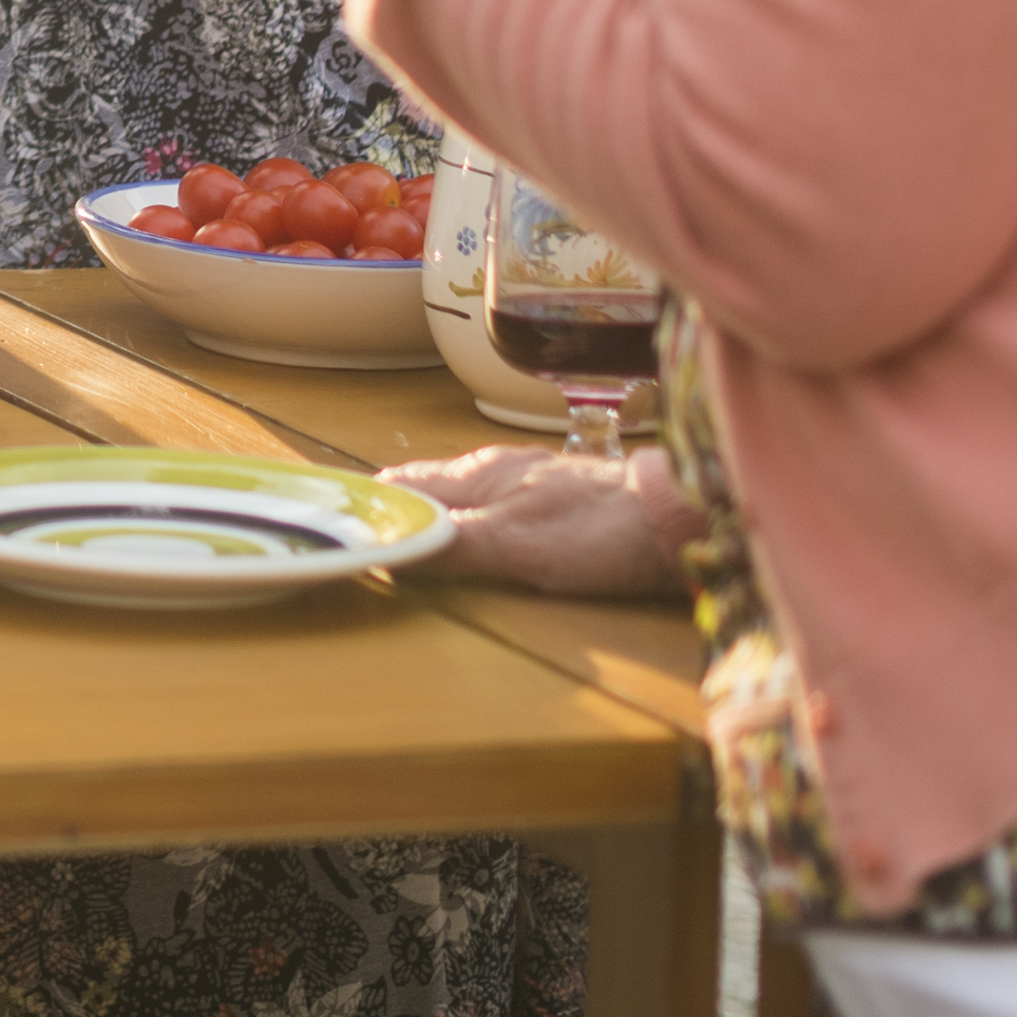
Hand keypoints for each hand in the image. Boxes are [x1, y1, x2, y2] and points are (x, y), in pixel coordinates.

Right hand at [382, 440, 691, 601]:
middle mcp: (498, 469)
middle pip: (431, 489)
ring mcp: (532, 483)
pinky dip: (474, 526)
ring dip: (437, 519)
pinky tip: (483, 545)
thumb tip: (386, 547)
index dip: (369, 505)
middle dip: (399, 512)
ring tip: (415, 545)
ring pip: (465, 498)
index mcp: (477, 474)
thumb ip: (452, 546)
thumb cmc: (595, 529)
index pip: (403, 484)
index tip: (338, 527)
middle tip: (369, 543)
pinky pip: (496, 510)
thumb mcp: (515, 547)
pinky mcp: (562, 502)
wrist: (678, 517)